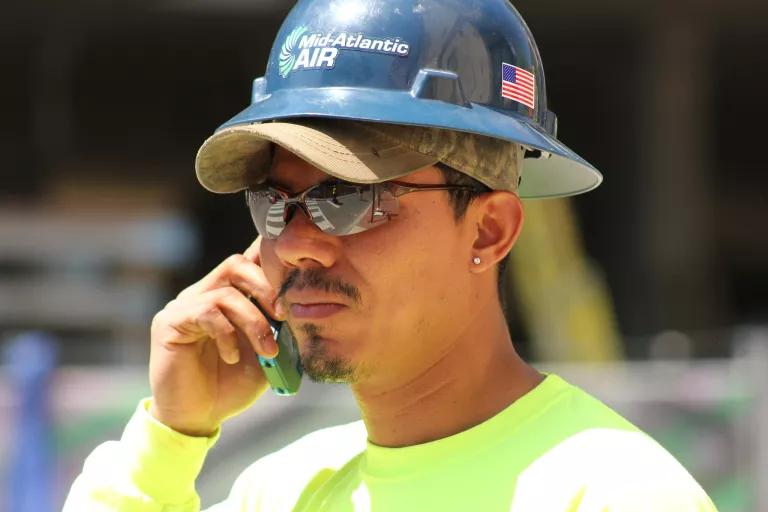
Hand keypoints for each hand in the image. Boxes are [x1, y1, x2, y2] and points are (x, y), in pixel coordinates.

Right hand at [148, 238, 283, 436]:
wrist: (198, 417)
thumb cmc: (231, 385)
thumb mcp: (267, 354)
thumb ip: (281, 328)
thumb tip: (304, 310)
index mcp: (228, 295)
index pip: (249, 261)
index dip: (272, 264)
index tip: (297, 287)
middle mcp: (204, 292)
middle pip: (237, 264)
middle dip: (267, 288)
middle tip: (284, 316)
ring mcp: (185, 305)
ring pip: (225, 291)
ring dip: (253, 320)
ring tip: (267, 350)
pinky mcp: (170, 322)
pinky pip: (205, 312)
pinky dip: (227, 334)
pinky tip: (232, 357)